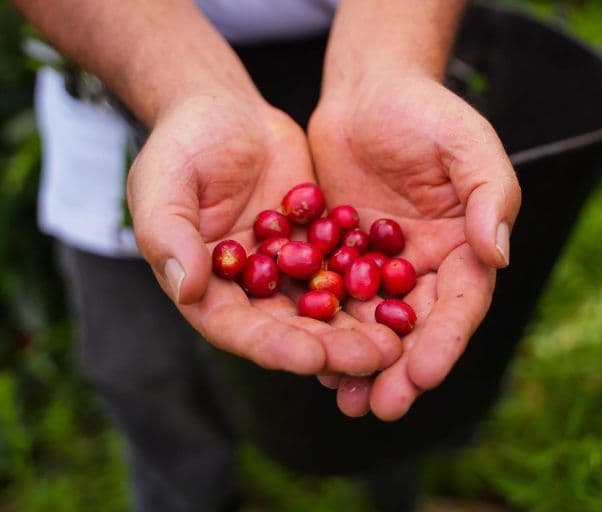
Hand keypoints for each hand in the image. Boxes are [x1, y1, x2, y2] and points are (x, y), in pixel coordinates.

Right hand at [127, 92, 400, 381]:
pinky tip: (407, 298)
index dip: (275, 346)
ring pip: (327, 308)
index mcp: (208, 289)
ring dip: (360, 327)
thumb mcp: (164, 184)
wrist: (225, 111)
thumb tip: (188, 288)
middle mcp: (251, 291)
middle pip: (292, 329)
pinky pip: (348, 269)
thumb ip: (170, 235)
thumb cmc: (182, 144)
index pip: (240, 329)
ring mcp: (288, 271)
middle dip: (332, 346)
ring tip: (397, 341)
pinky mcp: (319, 246)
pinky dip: (374, 286)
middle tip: (375, 357)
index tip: (312, 356)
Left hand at [309, 74, 520, 418]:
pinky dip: (324, 331)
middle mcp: (426, 268)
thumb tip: (497, 257)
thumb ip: (489, 197)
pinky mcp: (340, 259)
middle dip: (401, 371)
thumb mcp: (468, 146)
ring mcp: (382, 268)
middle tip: (383, 407)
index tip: (425, 374)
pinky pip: (333, 302)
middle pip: (416, 329)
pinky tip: (309, 359)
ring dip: (360, 365)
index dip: (445, 342)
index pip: (461, 305)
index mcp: (466, 249)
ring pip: (373, 326)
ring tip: (346, 401)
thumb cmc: (426, 111)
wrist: (369, 92)